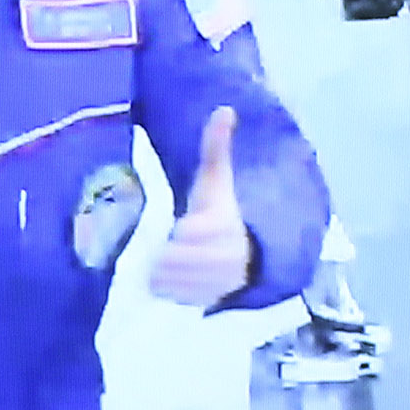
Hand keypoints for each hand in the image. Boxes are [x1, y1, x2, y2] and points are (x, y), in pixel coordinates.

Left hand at [149, 106, 253, 306]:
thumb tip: (224, 109)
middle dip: (167, 253)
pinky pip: (177, 298)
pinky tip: (174, 280)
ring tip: (169, 262)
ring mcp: (218, 283)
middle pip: (176, 259)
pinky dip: (170, 290)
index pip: (189, 232)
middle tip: (168, 247)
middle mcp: (226, 257)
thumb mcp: (217, 180)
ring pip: (173, 280)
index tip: (181, 227)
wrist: (245, 255)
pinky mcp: (209, 301)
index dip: (180, 231)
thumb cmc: (220, 212)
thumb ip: (216, 146)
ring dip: (165, 273)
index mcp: (225, 223)